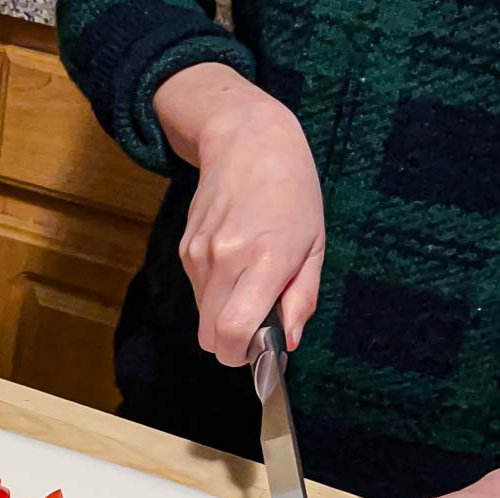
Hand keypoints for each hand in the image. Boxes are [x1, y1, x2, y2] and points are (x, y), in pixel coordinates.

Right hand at [153, 64, 325, 362]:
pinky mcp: (185, 249)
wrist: (248, 141)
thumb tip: (288, 342)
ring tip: (251, 277)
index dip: (241, 355)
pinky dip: (215, 291)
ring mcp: (199, 255)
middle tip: (258, 320)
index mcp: (265, 260)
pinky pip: (198, 291)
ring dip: (224, 313)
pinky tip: (235, 259)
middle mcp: (225, 260)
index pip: (233, 332)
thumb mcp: (315, 245)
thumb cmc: (292, 191)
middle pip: (210, 336)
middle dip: (232, 342)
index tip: (259, 349)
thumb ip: (302, 298)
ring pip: (203, 316)